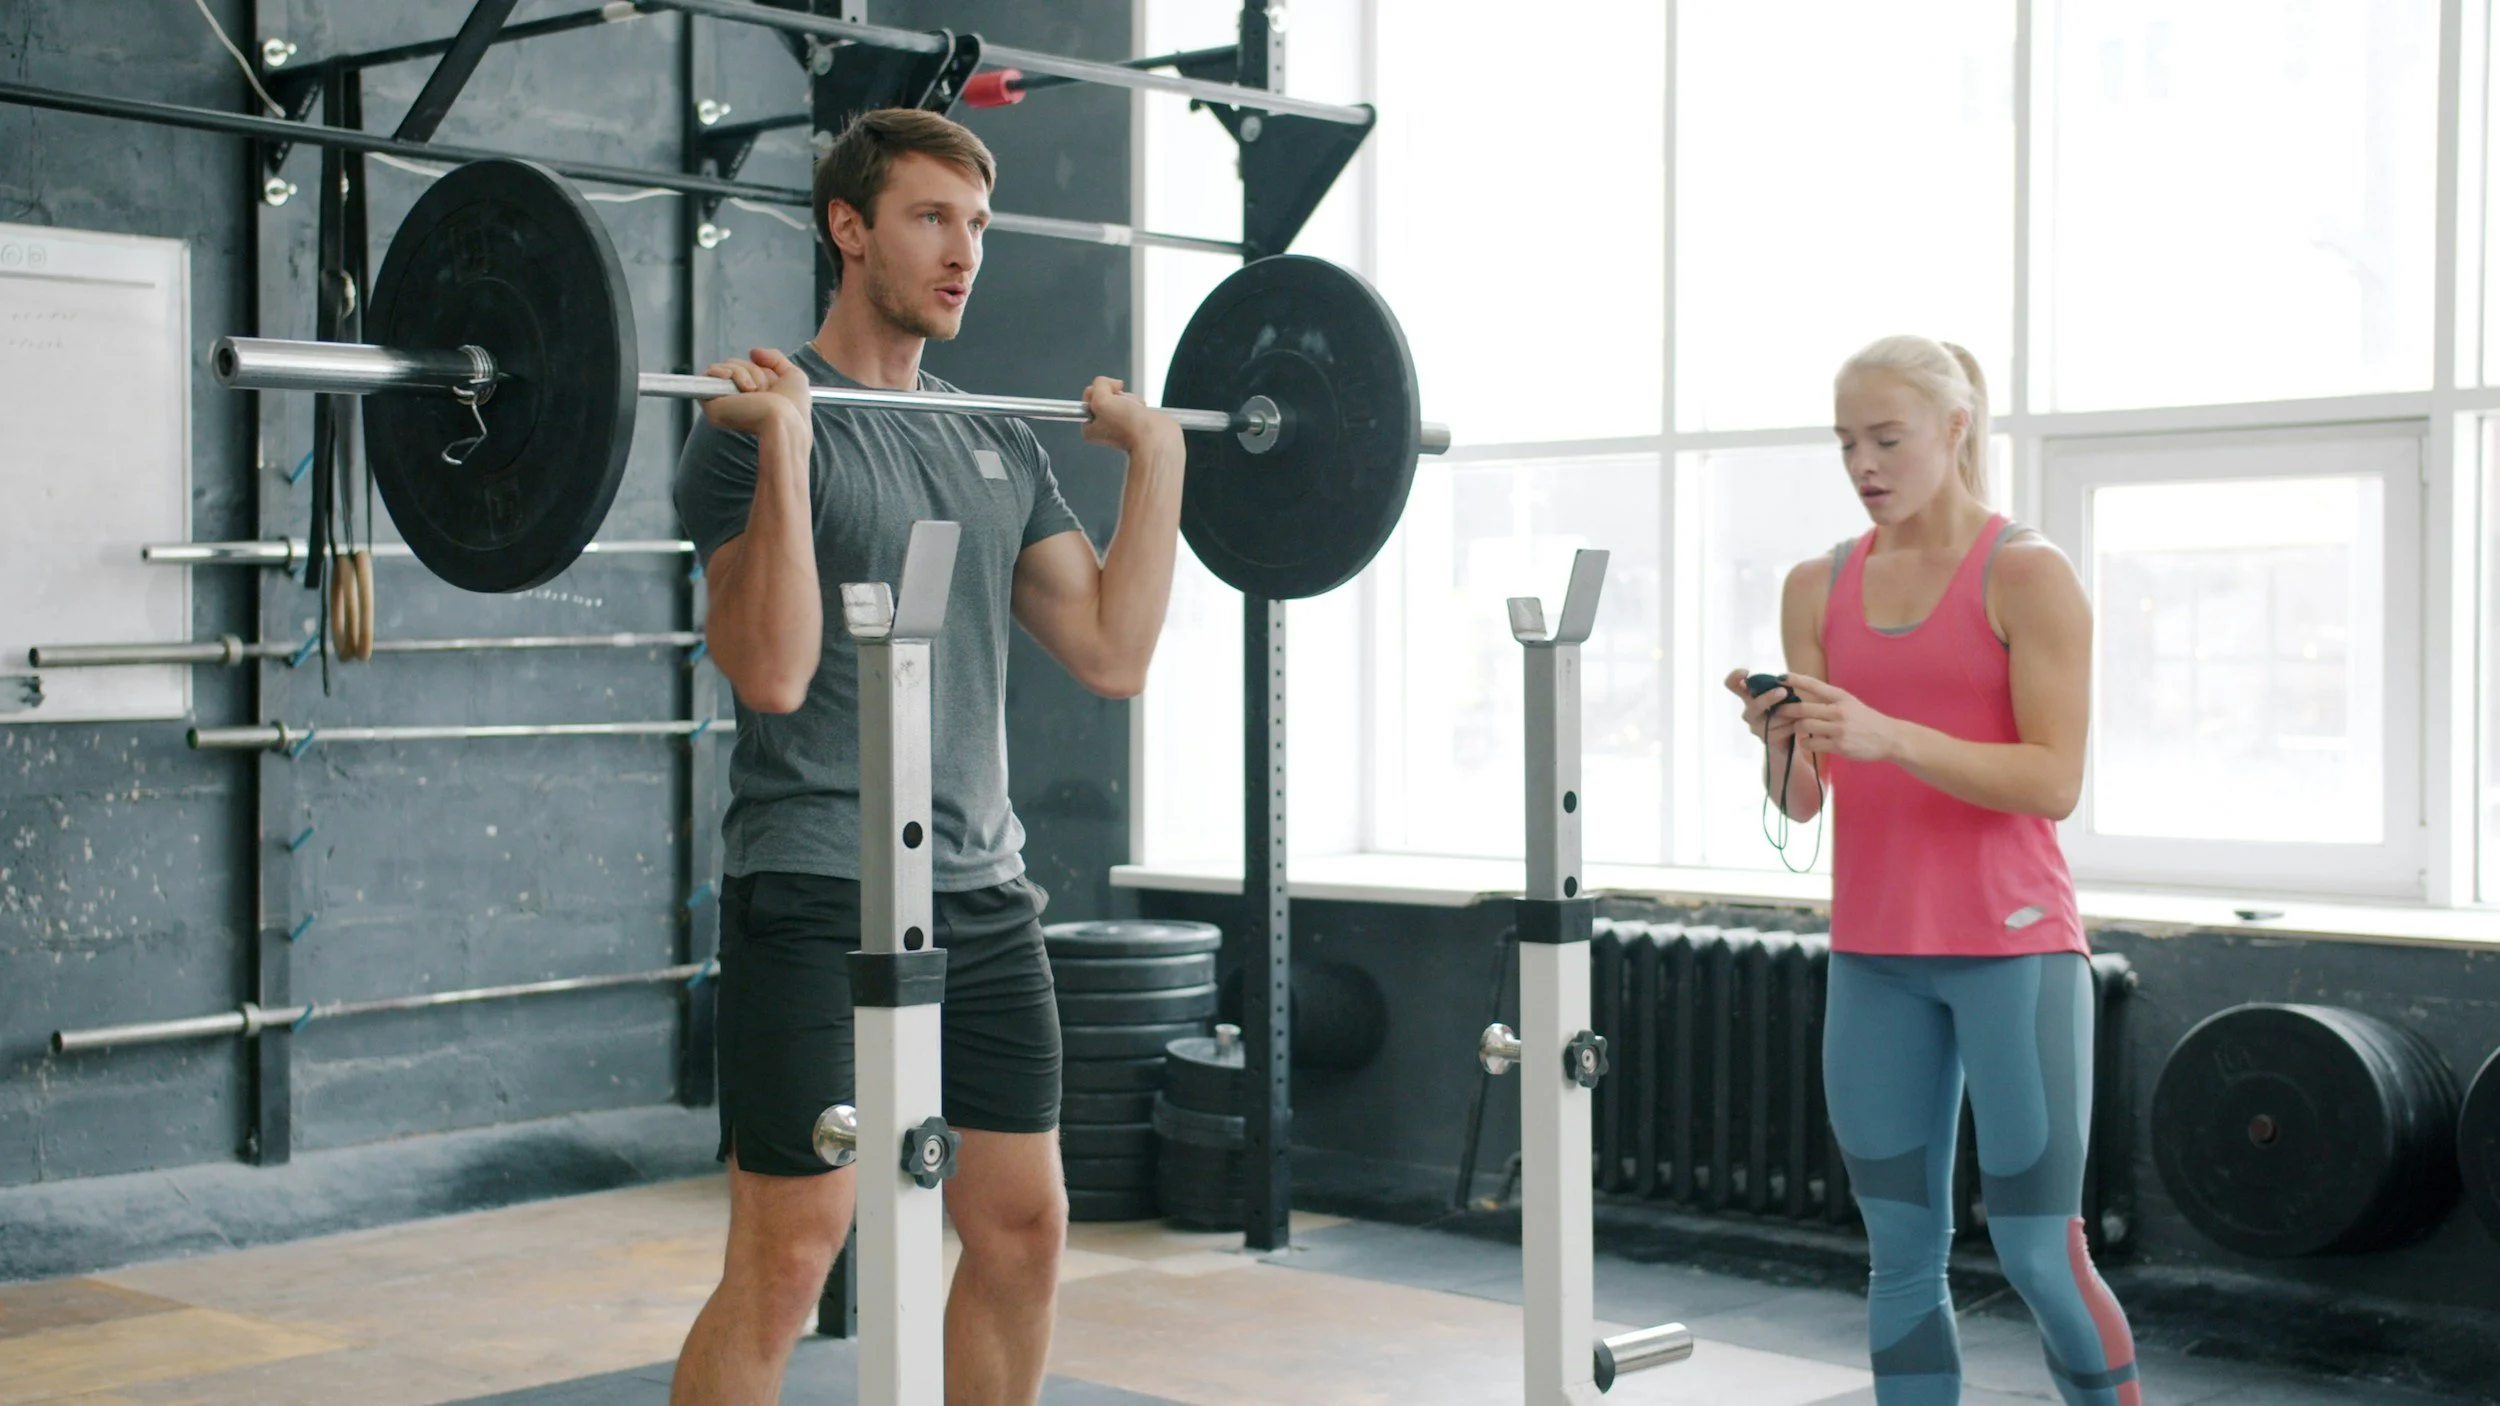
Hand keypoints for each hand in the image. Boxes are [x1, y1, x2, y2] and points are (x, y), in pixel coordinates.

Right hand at [701, 348, 811, 434]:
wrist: (784, 421)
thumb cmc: (793, 407)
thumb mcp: (793, 376)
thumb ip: (775, 359)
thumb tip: (752, 352)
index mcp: (753, 398)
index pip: (749, 370)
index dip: (762, 371)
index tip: (772, 383)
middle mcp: (737, 400)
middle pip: (737, 365)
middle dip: (754, 371)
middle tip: (763, 390)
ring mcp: (723, 401)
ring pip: (726, 367)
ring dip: (744, 373)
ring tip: (753, 391)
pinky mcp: (711, 403)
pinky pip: (711, 372)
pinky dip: (723, 371)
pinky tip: (737, 384)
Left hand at [1079, 376, 1181, 455]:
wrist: (1154, 436)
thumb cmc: (1128, 427)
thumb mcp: (1101, 400)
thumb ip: (1099, 385)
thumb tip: (1109, 383)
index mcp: (1090, 428)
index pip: (1089, 398)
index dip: (1099, 393)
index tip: (1107, 399)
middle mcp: (1105, 427)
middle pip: (1107, 395)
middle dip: (1116, 395)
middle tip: (1122, 407)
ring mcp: (1121, 424)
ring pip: (1121, 397)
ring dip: (1129, 399)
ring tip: (1133, 410)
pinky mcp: (1136, 421)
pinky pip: (1134, 402)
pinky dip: (1138, 403)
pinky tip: (1141, 411)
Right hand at [1722, 669, 1803, 750]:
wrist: (1788, 739)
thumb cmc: (1785, 710)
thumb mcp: (1782, 695)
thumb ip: (1779, 687)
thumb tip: (1783, 680)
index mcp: (1749, 697)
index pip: (1733, 685)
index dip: (1735, 677)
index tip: (1746, 672)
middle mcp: (1748, 712)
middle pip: (1754, 704)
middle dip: (1768, 698)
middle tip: (1783, 692)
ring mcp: (1755, 727)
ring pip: (1772, 718)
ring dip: (1789, 713)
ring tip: (1801, 711)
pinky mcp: (1766, 739)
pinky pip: (1781, 730)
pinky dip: (1792, 725)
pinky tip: (1799, 723)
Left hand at [1782, 674, 1900, 762]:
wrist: (1889, 737)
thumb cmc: (1865, 720)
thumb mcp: (1850, 703)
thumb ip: (1829, 700)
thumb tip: (1802, 697)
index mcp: (1841, 697)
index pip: (1814, 685)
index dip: (1796, 680)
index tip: (1781, 677)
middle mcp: (1839, 710)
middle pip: (1802, 708)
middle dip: (1786, 711)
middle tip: (1776, 712)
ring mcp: (1839, 728)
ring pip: (1804, 726)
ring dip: (1796, 729)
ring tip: (1796, 730)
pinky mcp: (1839, 745)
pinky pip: (1811, 743)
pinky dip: (1805, 743)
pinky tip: (1807, 742)